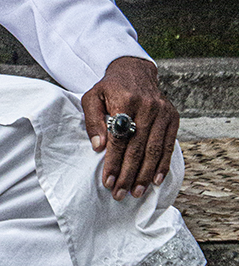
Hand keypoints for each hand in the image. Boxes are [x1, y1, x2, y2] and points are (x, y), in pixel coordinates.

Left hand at [81, 56, 178, 200]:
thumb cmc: (109, 88)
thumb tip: (98, 147)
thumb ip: (93, 121)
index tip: (107, 181)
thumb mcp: (92, 97)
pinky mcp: (173, 117)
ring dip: (145, 174)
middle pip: (137, 148)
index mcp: (124, 100)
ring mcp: (162, 112)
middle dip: (128, 174)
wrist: (134, 71)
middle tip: (119, 193)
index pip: (119, 139)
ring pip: (154, 150)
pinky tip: (155, 180)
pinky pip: (168, 146)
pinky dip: (162, 165)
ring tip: (135, 192)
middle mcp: (147, 107)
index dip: (113, 162)